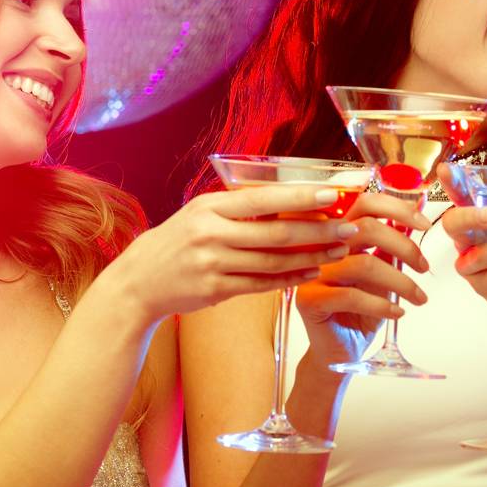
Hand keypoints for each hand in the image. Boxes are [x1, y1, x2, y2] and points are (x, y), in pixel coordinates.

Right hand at [106, 185, 359, 319]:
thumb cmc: (178, 240)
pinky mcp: (215, 291)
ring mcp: (212, 264)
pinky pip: (262, 284)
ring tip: (338, 252)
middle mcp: (210, 234)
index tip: (333, 195)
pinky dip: (290, 278)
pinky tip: (312, 272)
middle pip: (275, 233)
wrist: (138, 281)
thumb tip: (291, 197)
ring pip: (273, 261)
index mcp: (209, 207)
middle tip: (348, 228)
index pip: (263, 199)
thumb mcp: (201, 213)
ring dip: (311, 257)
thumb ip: (239, 208)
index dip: (300, 197)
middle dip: (317, 230)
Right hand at [295, 188, 432, 368]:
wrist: (338, 349)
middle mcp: (323, 247)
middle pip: (365, 227)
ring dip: (401, 282)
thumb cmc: (359, 309)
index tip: (424, 224)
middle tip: (423, 266)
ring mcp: (313, 272)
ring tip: (418, 298)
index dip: (397, 207)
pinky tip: (397, 313)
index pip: (365, 203)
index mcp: (340, 233)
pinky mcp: (310, 300)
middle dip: (404, 246)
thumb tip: (415, 217)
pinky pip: (351, 296)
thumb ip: (391, 246)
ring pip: (364, 264)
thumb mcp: (382, 273)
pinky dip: (381, 304)